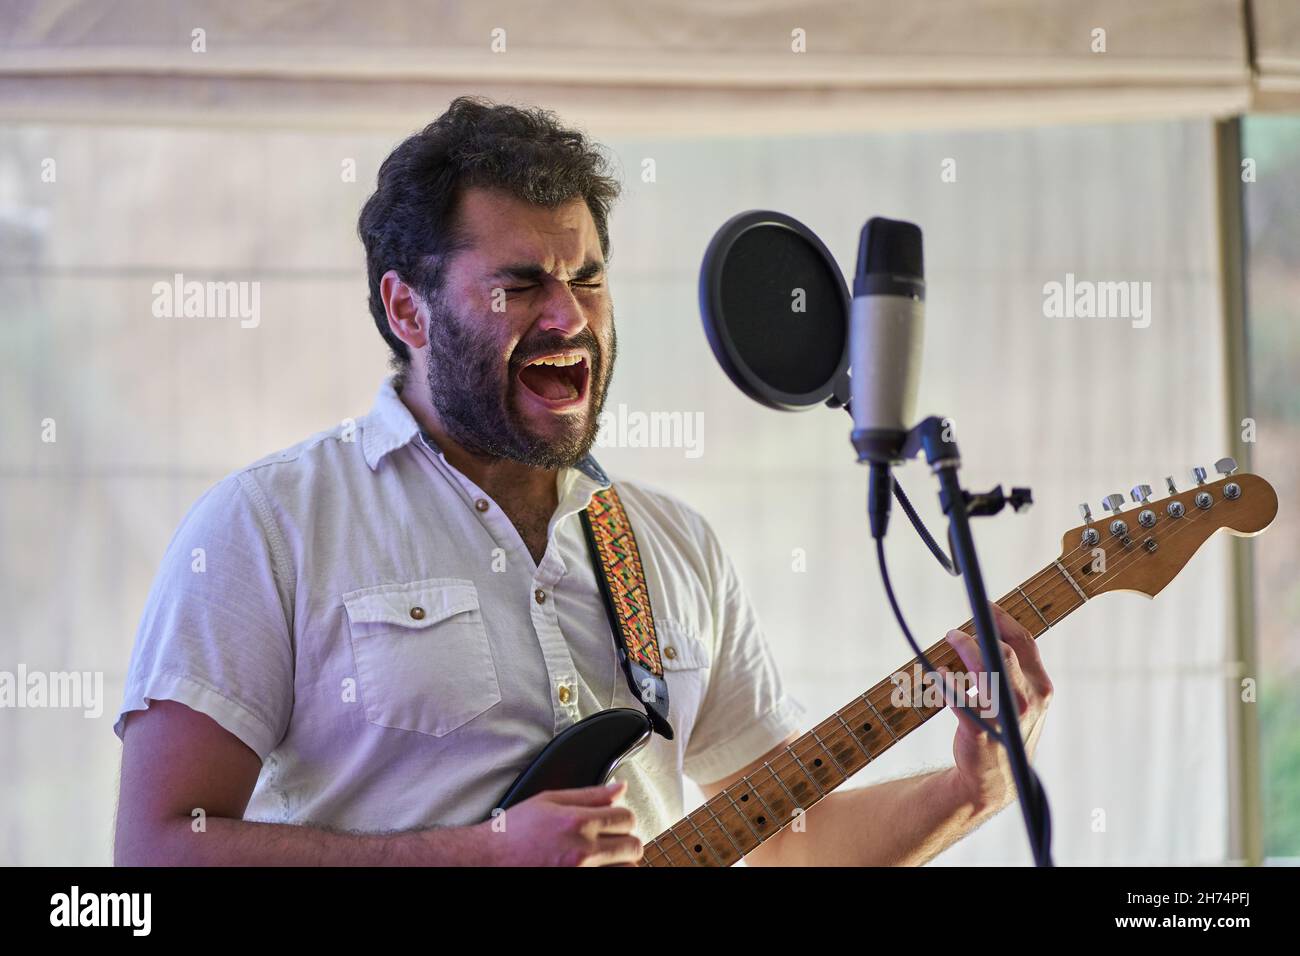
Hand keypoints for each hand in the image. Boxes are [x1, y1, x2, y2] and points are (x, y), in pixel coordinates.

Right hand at [475, 780, 642, 865]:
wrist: (486, 862)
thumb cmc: (512, 833)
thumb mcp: (548, 801)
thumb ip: (589, 795)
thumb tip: (619, 787)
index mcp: (577, 822)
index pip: (626, 817)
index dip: (623, 817)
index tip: (614, 821)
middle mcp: (582, 851)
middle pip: (633, 845)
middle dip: (626, 840)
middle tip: (612, 841)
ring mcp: (581, 874)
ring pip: (627, 869)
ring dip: (620, 862)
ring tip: (604, 858)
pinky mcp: (577, 887)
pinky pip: (611, 881)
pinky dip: (609, 873)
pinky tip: (596, 868)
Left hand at [938, 602, 1053, 817]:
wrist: (995, 778)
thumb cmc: (1005, 729)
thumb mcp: (1021, 697)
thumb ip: (1013, 667)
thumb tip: (989, 628)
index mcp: (1040, 686)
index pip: (1025, 642)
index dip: (1003, 620)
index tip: (984, 605)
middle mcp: (1028, 699)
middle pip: (1005, 651)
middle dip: (979, 634)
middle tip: (955, 631)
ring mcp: (1006, 716)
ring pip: (985, 669)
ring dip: (965, 649)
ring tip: (950, 640)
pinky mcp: (981, 731)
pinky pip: (960, 698)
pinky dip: (945, 681)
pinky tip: (937, 673)